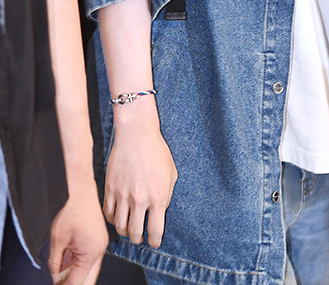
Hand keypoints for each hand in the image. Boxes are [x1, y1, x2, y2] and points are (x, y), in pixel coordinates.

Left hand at [48, 178, 107, 284]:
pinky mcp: (97, 237)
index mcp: (92, 252)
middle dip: (73, 283)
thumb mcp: (57, 240)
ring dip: (75, 273)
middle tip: (60, 284)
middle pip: (87, 278)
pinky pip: (88, 256)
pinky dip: (77, 262)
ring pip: (88, 269)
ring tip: (59, 275)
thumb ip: (55, 264)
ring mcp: (100, 242)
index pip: (78, 281)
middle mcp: (100, 249)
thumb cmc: (71, 208)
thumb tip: (54, 277)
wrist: (80, 187)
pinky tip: (65, 263)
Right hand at [103, 114, 177, 248]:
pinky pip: (108, 213)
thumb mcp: (171, 173)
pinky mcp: (110, 189)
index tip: (154, 242)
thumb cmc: (157, 150)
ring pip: (119, 226)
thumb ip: (167, 195)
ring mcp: (123, 195)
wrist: (137, 134)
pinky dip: (112, 219)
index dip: (154, 241)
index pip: (155, 230)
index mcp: (158, 197)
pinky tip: (117, 217)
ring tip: (128, 229)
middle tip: (139, 238)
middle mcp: (140, 200)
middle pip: (134, 232)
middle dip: (138, 239)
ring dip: (124, 232)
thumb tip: (160, 209)